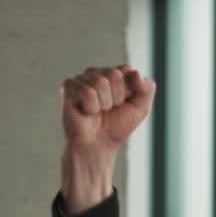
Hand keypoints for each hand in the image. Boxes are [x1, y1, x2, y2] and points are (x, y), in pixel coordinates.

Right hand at [58, 65, 156, 213]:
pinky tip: (86, 112)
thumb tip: (135, 72)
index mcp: (115, 74)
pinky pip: (87, 92)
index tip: (124, 104)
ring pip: (100, 82)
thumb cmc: (117, 127)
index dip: (129, 92)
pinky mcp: (68, 86)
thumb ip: (146, 88)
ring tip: (98, 112)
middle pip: (114, 74)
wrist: (98, 146)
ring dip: (104, 104)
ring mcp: (82, 78)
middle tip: (109, 110)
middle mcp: (97, 72)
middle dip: (117, 98)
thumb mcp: (141, 109)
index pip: (128, 70)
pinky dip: (91, 107)